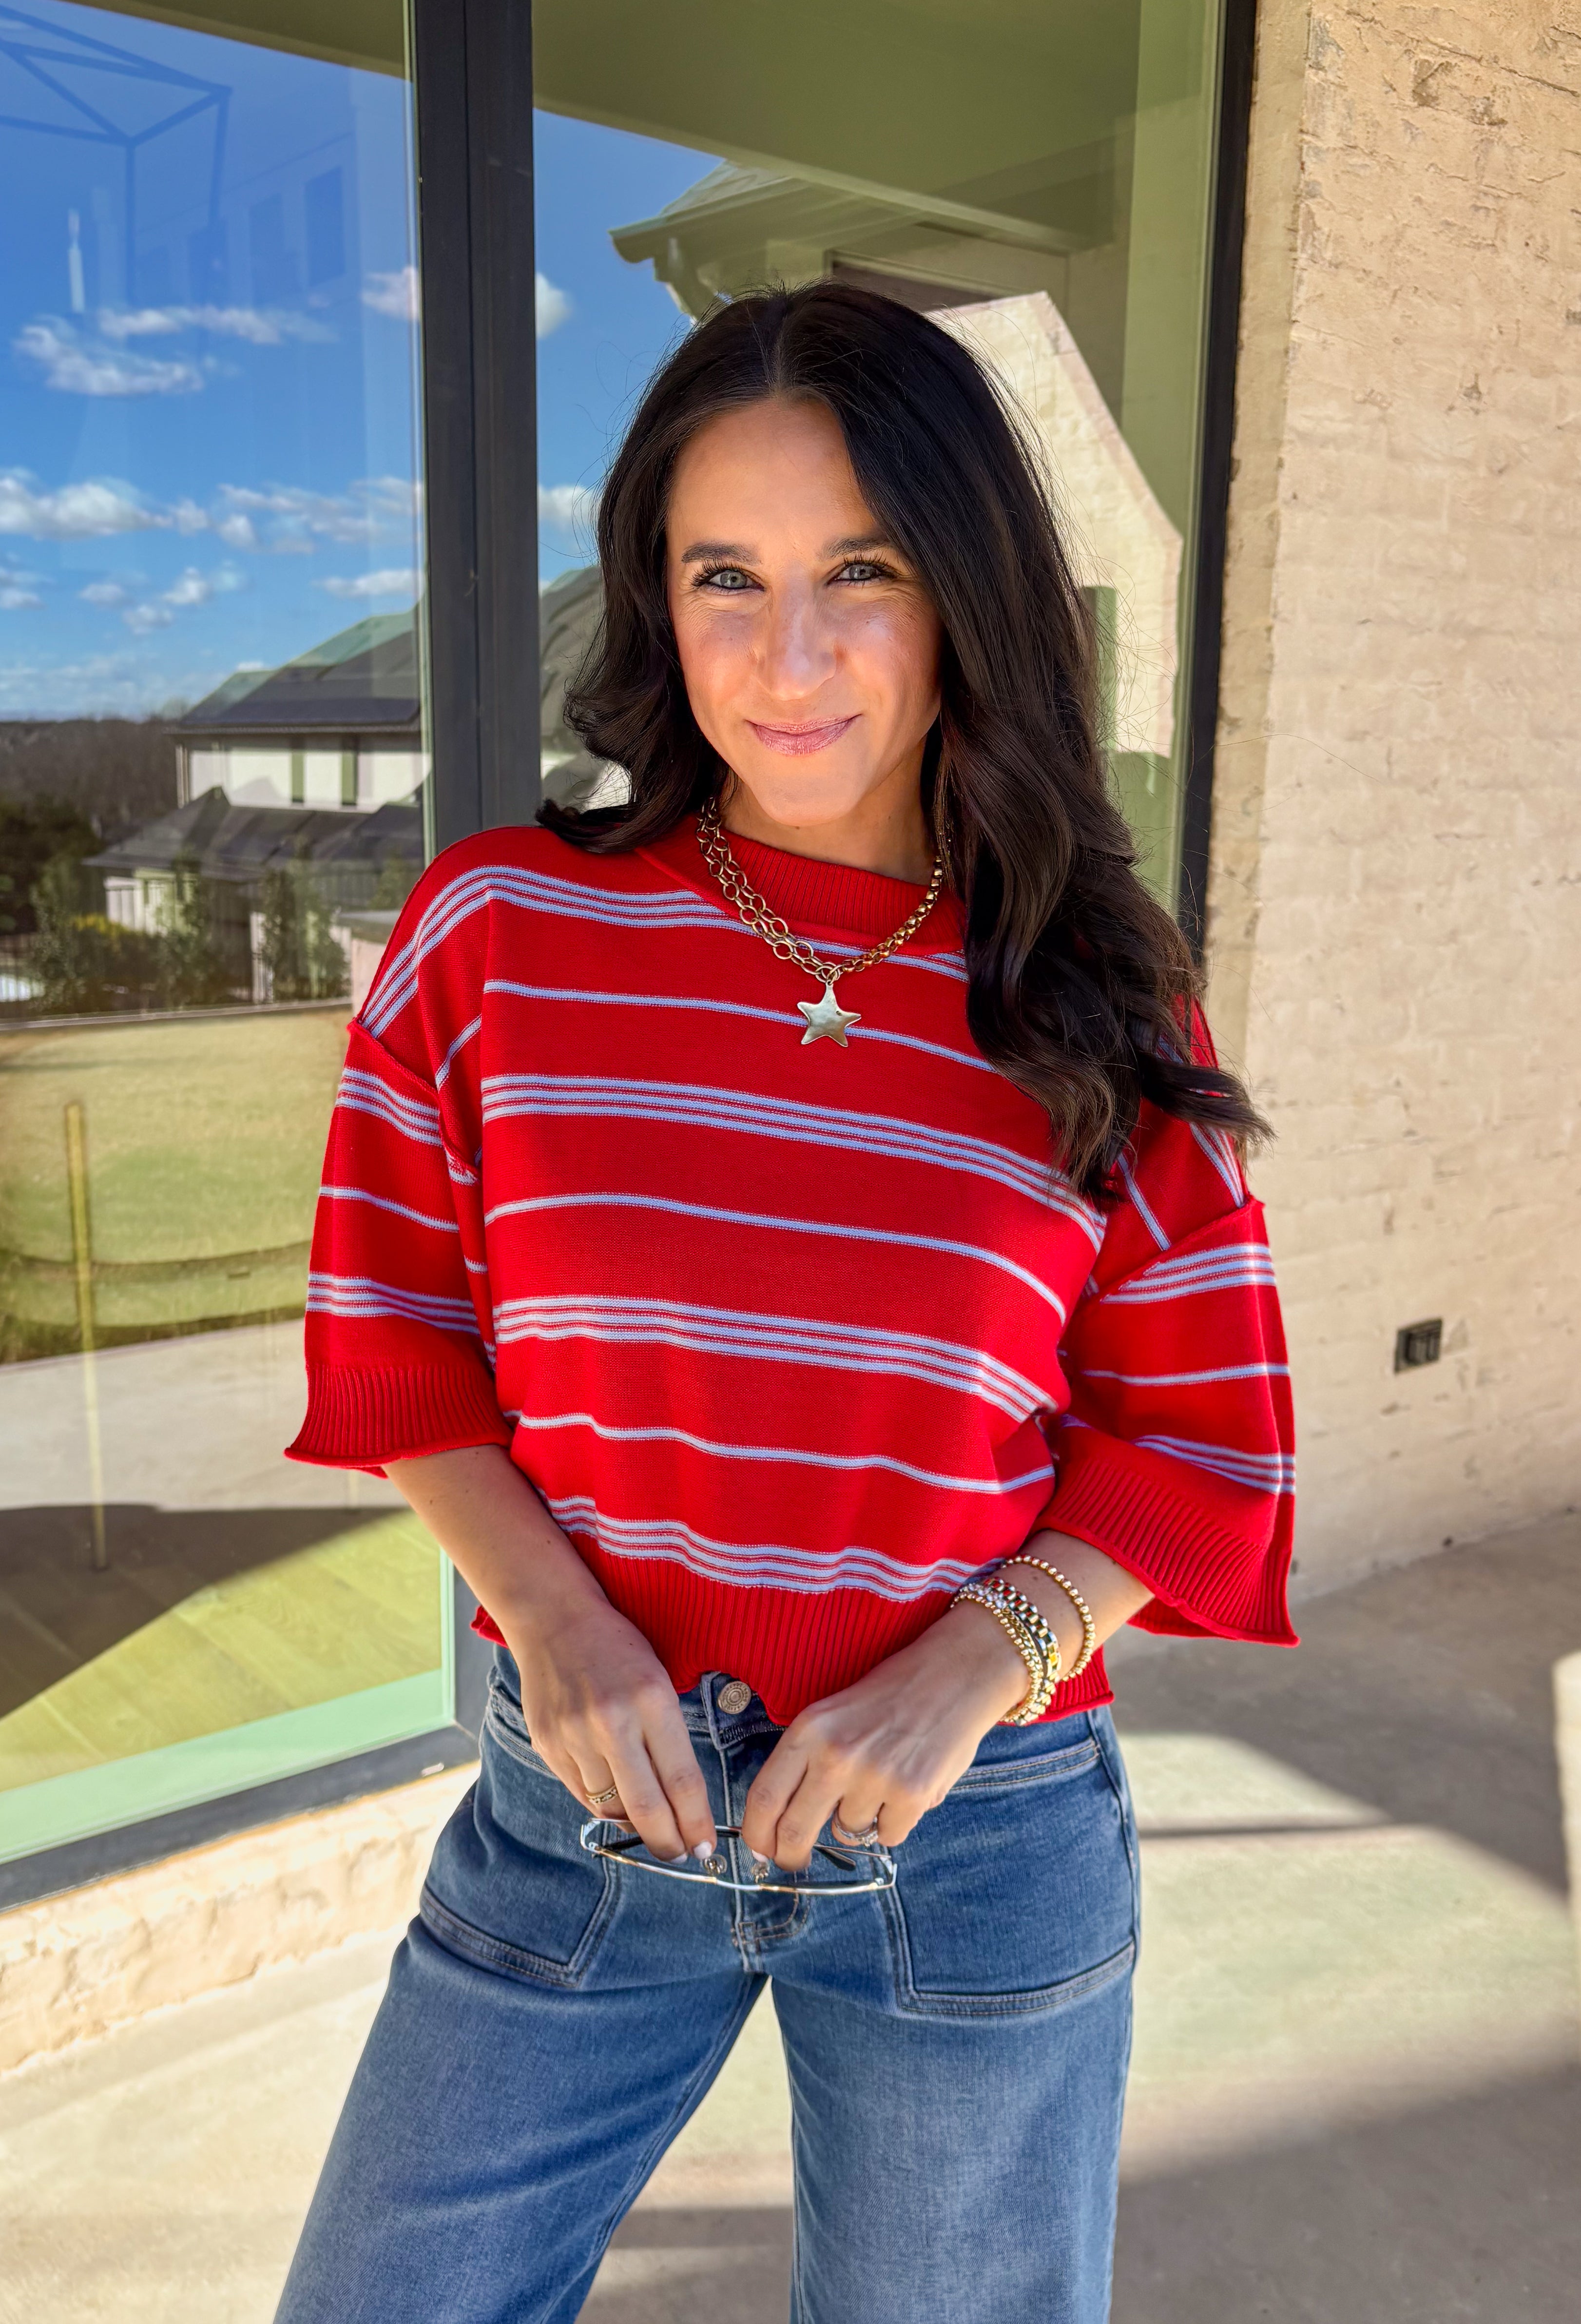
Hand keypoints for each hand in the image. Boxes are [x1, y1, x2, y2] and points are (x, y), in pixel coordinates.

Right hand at [384, 1446, 716, 1869]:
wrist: (553, 1619)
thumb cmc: (618, 1648)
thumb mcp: (658, 1680)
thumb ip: (668, 1738)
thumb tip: (679, 1803)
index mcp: (650, 1698)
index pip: (682, 1779)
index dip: (696, 1822)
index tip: (705, 1846)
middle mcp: (611, 1720)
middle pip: (647, 1806)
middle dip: (669, 1842)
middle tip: (682, 1855)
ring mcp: (573, 1735)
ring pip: (611, 1806)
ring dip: (635, 1826)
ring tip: (653, 1828)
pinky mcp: (547, 1744)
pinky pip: (582, 1793)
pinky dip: (603, 1805)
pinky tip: (618, 1802)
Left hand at [739, 1600, 1028, 1869]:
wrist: (954, 1675)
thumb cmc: (890, 1696)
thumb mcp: (832, 1714)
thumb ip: (805, 1762)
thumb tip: (779, 1821)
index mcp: (810, 1730)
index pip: (764, 1796)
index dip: (755, 1833)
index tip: (759, 1849)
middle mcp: (837, 1755)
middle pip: (794, 1831)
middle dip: (791, 1855)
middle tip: (795, 1860)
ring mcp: (875, 1778)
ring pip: (846, 1832)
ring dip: (857, 1820)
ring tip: (880, 1780)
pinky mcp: (913, 1796)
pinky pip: (887, 1836)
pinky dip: (893, 1821)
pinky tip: (905, 1786)